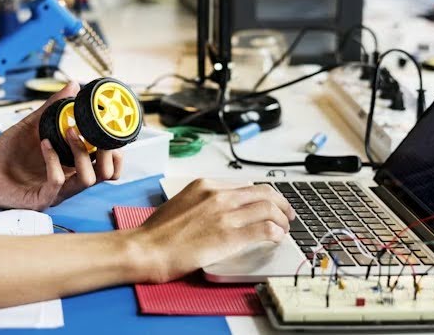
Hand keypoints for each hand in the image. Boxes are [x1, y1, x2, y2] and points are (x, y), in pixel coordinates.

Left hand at [0, 81, 122, 209]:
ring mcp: (56, 192)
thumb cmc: (5, 153)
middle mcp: (69, 180)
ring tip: (68, 132)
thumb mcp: (32, 125)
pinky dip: (53, 160)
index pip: (108, 164)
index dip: (116, 151)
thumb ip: (53, 108)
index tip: (111, 129)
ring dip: (81, 153)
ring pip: (87, 180)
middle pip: (106, 174)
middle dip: (107, 153)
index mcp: (72, 165)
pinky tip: (44, 144)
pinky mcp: (40, 199)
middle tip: (93, 132)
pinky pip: (57, 183)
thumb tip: (72, 86)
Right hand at [133, 179, 294, 282]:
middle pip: (263, 192)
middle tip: (286, 214)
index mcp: (205, 185)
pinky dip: (276, 233)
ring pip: (268, 209)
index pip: (244, 185)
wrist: (147, 248)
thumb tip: (220, 211)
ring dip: (282, 219)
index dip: (262, 195)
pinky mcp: (230, 236)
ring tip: (284, 228)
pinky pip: (264, 229)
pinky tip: (276, 239)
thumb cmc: (157, 232)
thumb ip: (203, 202)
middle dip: (280, 202)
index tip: (268, 203)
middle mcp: (217, 195)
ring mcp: (225, 215)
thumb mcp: (181, 203)